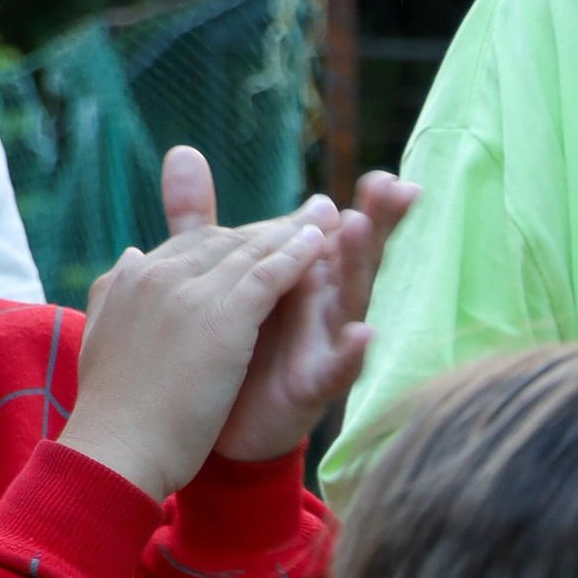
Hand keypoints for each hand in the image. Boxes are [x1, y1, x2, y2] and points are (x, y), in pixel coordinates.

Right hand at [62, 168, 339, 502]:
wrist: (114, 449)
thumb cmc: (110, 409)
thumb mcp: (105, 334)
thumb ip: (117, 292)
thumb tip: (132, 257)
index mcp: (133, 279)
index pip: (192, 246)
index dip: (232, 238)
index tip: (265, 233)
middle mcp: (158, 273)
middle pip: (223, 241)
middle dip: (268, 228)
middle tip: (310, 212)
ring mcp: (189, 292)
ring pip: (248, 251)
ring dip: (290, 231)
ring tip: (325, 215)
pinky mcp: (221, 318)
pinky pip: (266, 276)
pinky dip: (295, 257)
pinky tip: (319, 246)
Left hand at [208, 153, 418, 462]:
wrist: (208, 425)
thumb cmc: (224, 351)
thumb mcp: (213, 275)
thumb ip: (202, 217)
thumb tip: (184, 152)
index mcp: (302, 278)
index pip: (336, 232)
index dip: (365, 204)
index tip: (386, 176)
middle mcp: (319, 308)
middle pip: (355, 258)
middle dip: (377, 224)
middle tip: (394, 188)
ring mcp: (320, 347)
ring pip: (349, 302)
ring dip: (358, 267)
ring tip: (361, 230)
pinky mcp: (311, 388)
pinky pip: (336, 369)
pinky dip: (350, 353)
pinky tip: (362, 333)